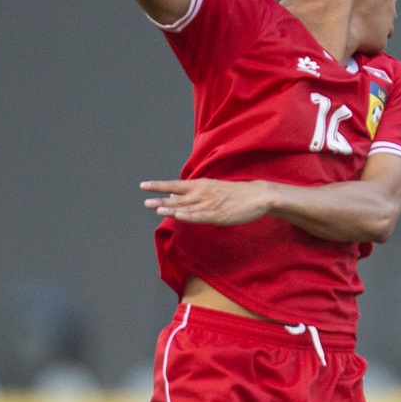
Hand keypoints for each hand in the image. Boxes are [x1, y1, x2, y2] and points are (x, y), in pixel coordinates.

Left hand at [142, 179, 271, 226]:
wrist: (257, 195)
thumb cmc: (234, 193)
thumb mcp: (211, 188)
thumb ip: (191, 193)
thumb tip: (172, 197)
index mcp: (200, 185)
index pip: (174, 185)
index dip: (159, 186)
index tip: (143, 186)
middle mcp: (202, 193)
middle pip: (178, 198)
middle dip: (161, 200)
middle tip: (146, 203)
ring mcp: (210, 204)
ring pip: (187, 208)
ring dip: (171, 209)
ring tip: (156, 209)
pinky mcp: (218, 215)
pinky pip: (200, 216)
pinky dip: (189, 216)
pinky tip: (178, 216)